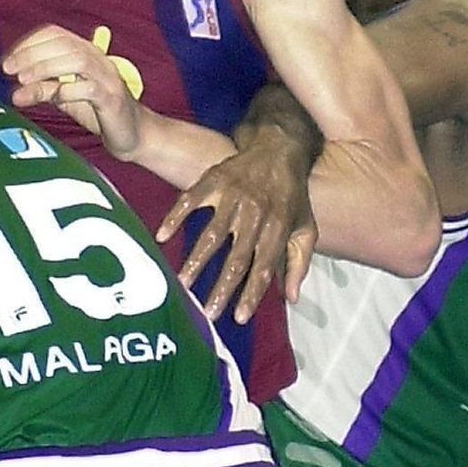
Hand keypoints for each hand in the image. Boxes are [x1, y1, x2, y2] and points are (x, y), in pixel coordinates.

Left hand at [1, 24, 141, 154]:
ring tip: (24, 80)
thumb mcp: (65, 98)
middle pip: (63, 44)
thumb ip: (44, 89)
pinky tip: (53, 98)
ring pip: (77, 60)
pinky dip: (67, 90)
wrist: (133, 134)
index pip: (55, 34)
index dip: (29, 43)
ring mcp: (107, 77)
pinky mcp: (113, 99)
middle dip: (31, 54)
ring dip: (46, 67)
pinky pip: (90, 88)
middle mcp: (98, 59)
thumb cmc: (97, 111)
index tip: (8, 61)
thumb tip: (15, 91)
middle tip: (9, 69)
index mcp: (86, 52)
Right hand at [156, 132, 317, 323]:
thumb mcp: (305, 228)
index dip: (252, 293)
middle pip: (237, 256)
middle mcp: (256, 214)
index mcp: (278, 228)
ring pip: (213, 233)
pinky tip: (162, 236)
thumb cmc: (292, 196)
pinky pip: (191, 199)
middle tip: (207, 311)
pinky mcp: (214, 180)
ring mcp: (233, 196)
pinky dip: (175, 216)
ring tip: (182, 283)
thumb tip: (291, 298)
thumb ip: (299, 263)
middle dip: (222, 286)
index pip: (263, 267)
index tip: (239, 317)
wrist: (279, 149)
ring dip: (196, 260)